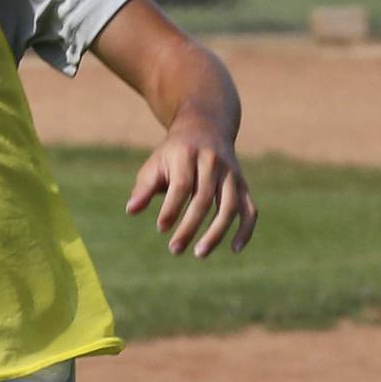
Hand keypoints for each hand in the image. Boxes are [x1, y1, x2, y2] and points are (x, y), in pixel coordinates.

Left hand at [126, 122, 257, 257]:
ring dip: (217, 233)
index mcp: (187, 155)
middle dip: (189, 227)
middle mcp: (213, 163)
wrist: (206, 127)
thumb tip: (131, 210)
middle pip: (204, 198)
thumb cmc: (173, 154)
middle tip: (174, 250)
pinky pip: (250, 209)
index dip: (172, 208)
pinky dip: (245, 229)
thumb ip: (144, 188)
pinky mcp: (243, 184)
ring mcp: (231, 174)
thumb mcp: (155, 164)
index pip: (182, 185)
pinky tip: (234, 249)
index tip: (161, 228)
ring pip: (229, 206)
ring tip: (199, 254)